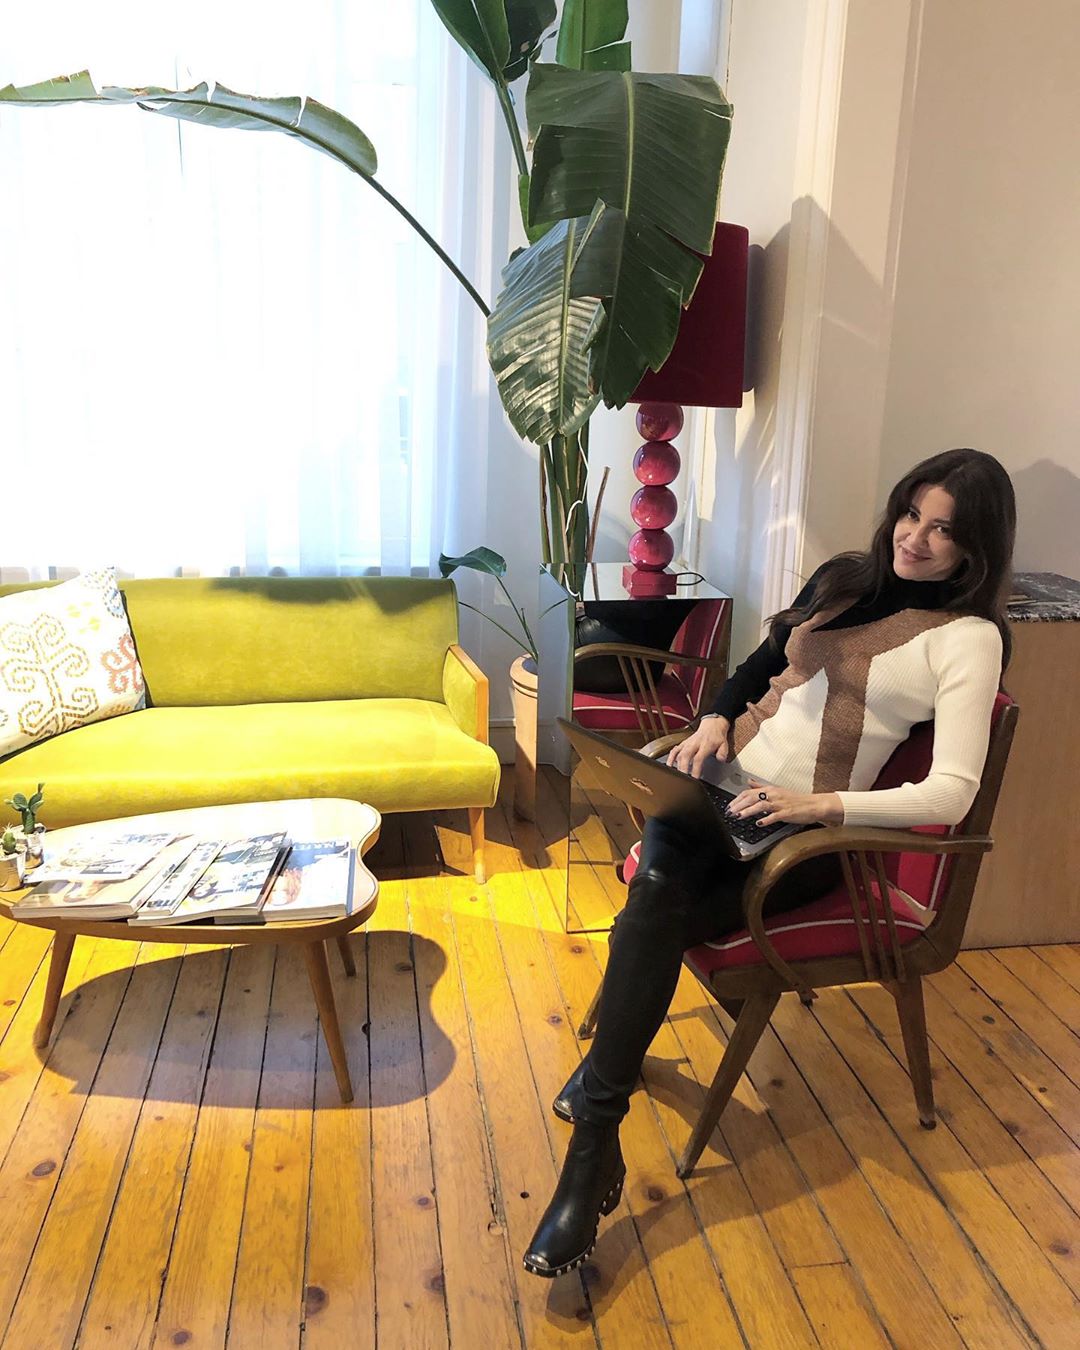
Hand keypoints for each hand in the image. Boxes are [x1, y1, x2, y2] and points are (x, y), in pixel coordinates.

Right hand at [666, 716, 730, 776]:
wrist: (712, 725)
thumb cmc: (716, 736)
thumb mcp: (724, 744)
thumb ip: (723, 753)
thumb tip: (721, 759)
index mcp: (705, 744)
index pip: (698, 758)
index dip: (695, 769)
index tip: (695, 778)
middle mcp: (694, 743)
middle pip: (685, 756)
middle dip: (683, 768)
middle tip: (683, 779)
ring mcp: (687, 743)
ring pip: (678, 753)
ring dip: (676, 764)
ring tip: (675, 775)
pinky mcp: (683, 743)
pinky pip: (674, 750)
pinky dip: (670, 757)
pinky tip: (669, 765)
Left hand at [727, 781, 843, 827]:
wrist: (813, 804)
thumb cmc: (795, 799)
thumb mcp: (776, 790)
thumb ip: (761, 787)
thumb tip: (748, 782)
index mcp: (770, 789)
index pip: (748, 792)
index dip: (737, 799)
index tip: (729, 806)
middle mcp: (773, 795)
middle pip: (752, 798)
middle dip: (738, 805)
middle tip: (729, 812)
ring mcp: (780, 804)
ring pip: (760, 805)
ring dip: (748, 811)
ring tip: (739, 816)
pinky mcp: (787, 813)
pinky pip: (774, 816)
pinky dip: (766, 819)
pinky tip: (758, 823)